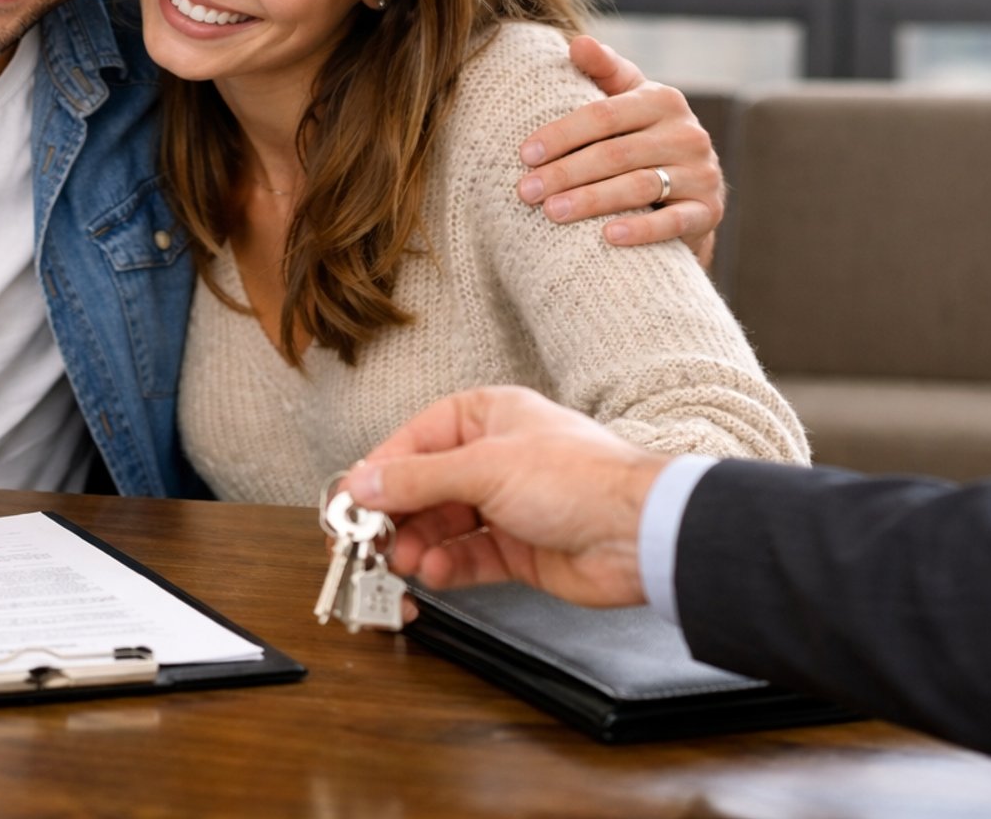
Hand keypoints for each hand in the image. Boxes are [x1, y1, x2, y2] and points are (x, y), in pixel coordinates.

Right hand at [345, 386, 669, 608]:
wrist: (641, 535)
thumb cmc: (581, 479)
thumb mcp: (484, 468)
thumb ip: (416, 479)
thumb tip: (362, 483)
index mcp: (486, 417)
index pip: (413, 442)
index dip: (378, 473)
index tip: (349, 503)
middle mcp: (493, 458)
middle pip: (423, 487)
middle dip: (395, 517)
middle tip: (366, 542)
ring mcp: (505, 505)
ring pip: (441, 526)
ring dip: (417, 546)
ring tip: (403, 562)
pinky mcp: (517, 549)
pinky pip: (466, 557)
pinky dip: (446, 567)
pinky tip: (433, 574)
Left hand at [517, 35, 722, 265]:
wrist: (690, 191)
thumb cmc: (641, 138)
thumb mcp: (626, 101)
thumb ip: (602, 72)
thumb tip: (576, 43)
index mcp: (662, 99)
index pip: (603, 115)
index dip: (561, 135)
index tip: (525, 154)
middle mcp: (687, 133)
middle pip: (615, 153)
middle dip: (565, 173)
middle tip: (526, 192)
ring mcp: (702, 172)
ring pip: (639, 186)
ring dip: (591, 201)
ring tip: (551, 213)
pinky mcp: (708, 211)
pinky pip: (673, 222)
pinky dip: (641, 229)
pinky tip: (607, 237)